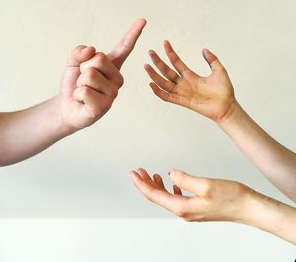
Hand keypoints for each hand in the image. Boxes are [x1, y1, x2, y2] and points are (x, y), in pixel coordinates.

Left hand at [59, 18, 145, 130]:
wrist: (66, 106)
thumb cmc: (74, 84)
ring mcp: (112, 93)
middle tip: (83, 80)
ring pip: (89, 75)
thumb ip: (80, 52)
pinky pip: (84, 91)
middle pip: (99, 58)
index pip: (124, 48)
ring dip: (79, 82)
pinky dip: (77, 95)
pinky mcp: (104, 106)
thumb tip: (91, 50)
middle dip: (83, 67)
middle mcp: (117, 78)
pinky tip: (83, 101)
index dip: (133, 34)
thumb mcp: (73, 63)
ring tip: (83, 90)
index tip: (143, 20)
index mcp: (112, 66)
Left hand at [130, 168, 253, 222]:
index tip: (133, 173)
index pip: (154, 195)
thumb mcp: (205, 185)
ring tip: (151, 174)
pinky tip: (170, 182)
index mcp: (183, 207)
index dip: (141, 184)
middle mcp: (184, 211)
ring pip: (166, 197)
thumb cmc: (231, 198)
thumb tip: (170, 174)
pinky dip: (169, 188)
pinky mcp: (196, 206)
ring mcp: (190, 210)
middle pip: (157, 197)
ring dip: (156, 185)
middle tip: (138, 171)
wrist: (248, 207)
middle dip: (146, 183)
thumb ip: (184, 179)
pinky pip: (176, 197)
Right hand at [145, 41, 235, 122]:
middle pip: (167, 72)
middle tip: (150, 52)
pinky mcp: (183, 102)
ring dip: (154, 75)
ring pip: (164, 83)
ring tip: (147, 66)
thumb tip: (204, 49)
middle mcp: (184, 84)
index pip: (177, 63)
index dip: (171, 53)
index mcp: (191, 76)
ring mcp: (182, 93)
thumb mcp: (219, 70)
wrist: (227, 106)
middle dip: (158, 62)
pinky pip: (167, 97)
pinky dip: (158, 92)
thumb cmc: (224, 91)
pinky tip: (151, 84)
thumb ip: (212, 60)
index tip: (165, 42)